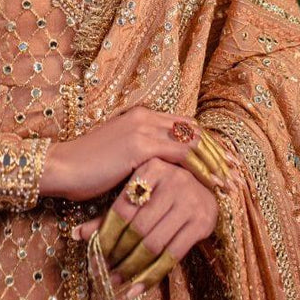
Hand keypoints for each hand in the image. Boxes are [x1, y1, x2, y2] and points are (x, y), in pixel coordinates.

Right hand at [39, 106, 236, 201]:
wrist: (62, 168)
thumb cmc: (87, 170)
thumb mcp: (120, 157)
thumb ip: (142, 156)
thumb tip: (164, 171)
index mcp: (140, 115)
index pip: (183, 124)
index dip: (205, 142)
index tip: (224, 160)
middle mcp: (144, 116)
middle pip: (192, 129)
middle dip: (217, 149)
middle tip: (236, 168)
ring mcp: (142, 128)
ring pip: (192, 140)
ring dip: (215, 160)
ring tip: (232, 180)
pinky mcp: (140, 146)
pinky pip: (181, 155)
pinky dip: (202, 168)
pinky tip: (213, 184)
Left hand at [71, 157, 220, 299]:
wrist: (207, 186)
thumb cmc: (162, 189)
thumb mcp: (138, 192)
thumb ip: (110, 212)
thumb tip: (76, 234)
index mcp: (152, 167)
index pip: (123, 208)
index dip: (107, 233)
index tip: (96, 253)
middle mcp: (174, 180)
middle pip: (137, 228)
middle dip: (119, 253)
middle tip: (105, 270)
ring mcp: (190, 201)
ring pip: (154, 243)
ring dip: (132, 267)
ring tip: (117, 280)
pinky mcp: (202, 222)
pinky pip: (173, 255)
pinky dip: (152, 275)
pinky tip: (136, 288)